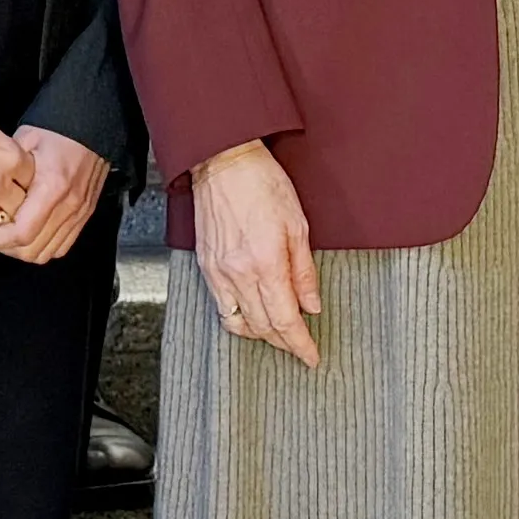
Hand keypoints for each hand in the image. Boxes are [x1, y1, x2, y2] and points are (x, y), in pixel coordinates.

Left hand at [0, 127, 109, 265]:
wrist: (91, 125)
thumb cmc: (58, 130)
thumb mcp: (24, 141)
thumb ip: (7, 170)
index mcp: (52, 187)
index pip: (22, 233)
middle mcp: (69, 205)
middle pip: (33, 250)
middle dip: (6, 249)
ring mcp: (80, 212)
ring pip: (48, 252)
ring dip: (24, 251)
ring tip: (7, 237)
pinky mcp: (85, 214)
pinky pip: (63, 245)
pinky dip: (44, 247)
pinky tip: (30, 236)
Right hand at [193, 138, 321, 368]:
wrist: (223, 162)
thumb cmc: (262, 184)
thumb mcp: (298, 225)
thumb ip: (304, 272)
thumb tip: (312, 306)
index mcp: (266, 263)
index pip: (286, 319)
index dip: (300, 344)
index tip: (311, 356)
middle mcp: (238, 273)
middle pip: (263, 327)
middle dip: (284, 343)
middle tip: (300, 347)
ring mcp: (218, 272)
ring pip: (239, 323)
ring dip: (260, 335)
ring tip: (277, 335)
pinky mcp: (205, 266)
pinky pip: (220, 308)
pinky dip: (238, 321)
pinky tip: (250, 318)